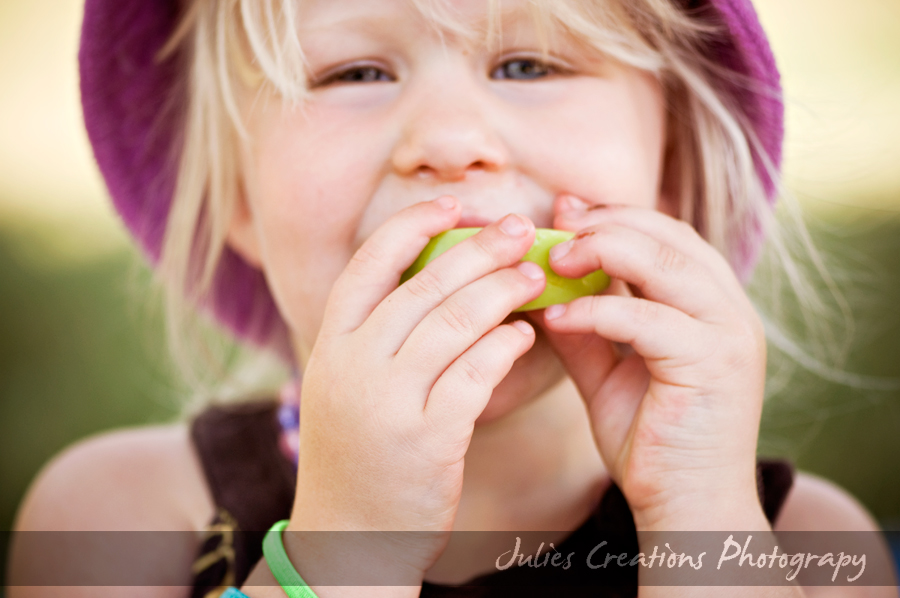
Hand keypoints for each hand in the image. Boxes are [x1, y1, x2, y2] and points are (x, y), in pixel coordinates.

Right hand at [287, 197, 545, 584]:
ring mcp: (387, 402)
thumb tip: (439, 281)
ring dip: (503, 291)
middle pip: (423, 285)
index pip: (370, 264)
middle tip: (520, 227)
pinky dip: (506, 346)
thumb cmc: (359, 455)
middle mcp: (353, 365)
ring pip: (455, 322)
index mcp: (331, 345)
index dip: (413, 225)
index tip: (454, 205)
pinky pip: (477, 373)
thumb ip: (377, 337)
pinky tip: (524, 335)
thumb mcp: (346, 388)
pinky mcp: (427, 439)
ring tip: (534, 275)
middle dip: (478, 249)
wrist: (348, 538)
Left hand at [531, 196, 769, 531]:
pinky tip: (558, 316)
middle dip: (605, 223)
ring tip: (553, 260)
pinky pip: (648, 319)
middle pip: (669, 236)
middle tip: (554, 227)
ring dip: (603, 251)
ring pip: (666, 263)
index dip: (614, 216)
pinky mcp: (715, 364)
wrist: (686, 506)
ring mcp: (729, 334)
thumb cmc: (651, 442)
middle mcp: (730, 310)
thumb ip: (584, 333)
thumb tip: (544, 293)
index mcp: (710, 305)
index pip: (668, 235)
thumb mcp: (608, 375)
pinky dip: (597, 311)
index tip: (565, 210)